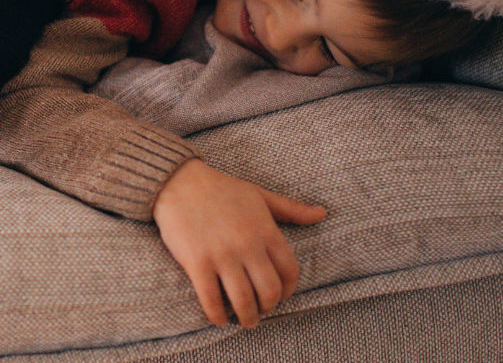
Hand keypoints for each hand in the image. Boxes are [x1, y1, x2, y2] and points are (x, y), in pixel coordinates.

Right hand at [152, 159, 325, 328]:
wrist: (179, 182)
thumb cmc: (221, 189)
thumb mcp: (260, 195)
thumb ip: (292, 209)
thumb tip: (322, 213)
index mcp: (265, 230)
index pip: (290, 271)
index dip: (289, 290)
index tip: (280, 296)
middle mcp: (248, 245)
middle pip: (269, 291)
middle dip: (268, 307)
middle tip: (261, 311)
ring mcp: (222, 256)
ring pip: (243, 300)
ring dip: (247, 317)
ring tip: (245, 320)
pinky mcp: (197, 263)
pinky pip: (212, 300)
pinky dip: (218, 316)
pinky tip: (220, 318)